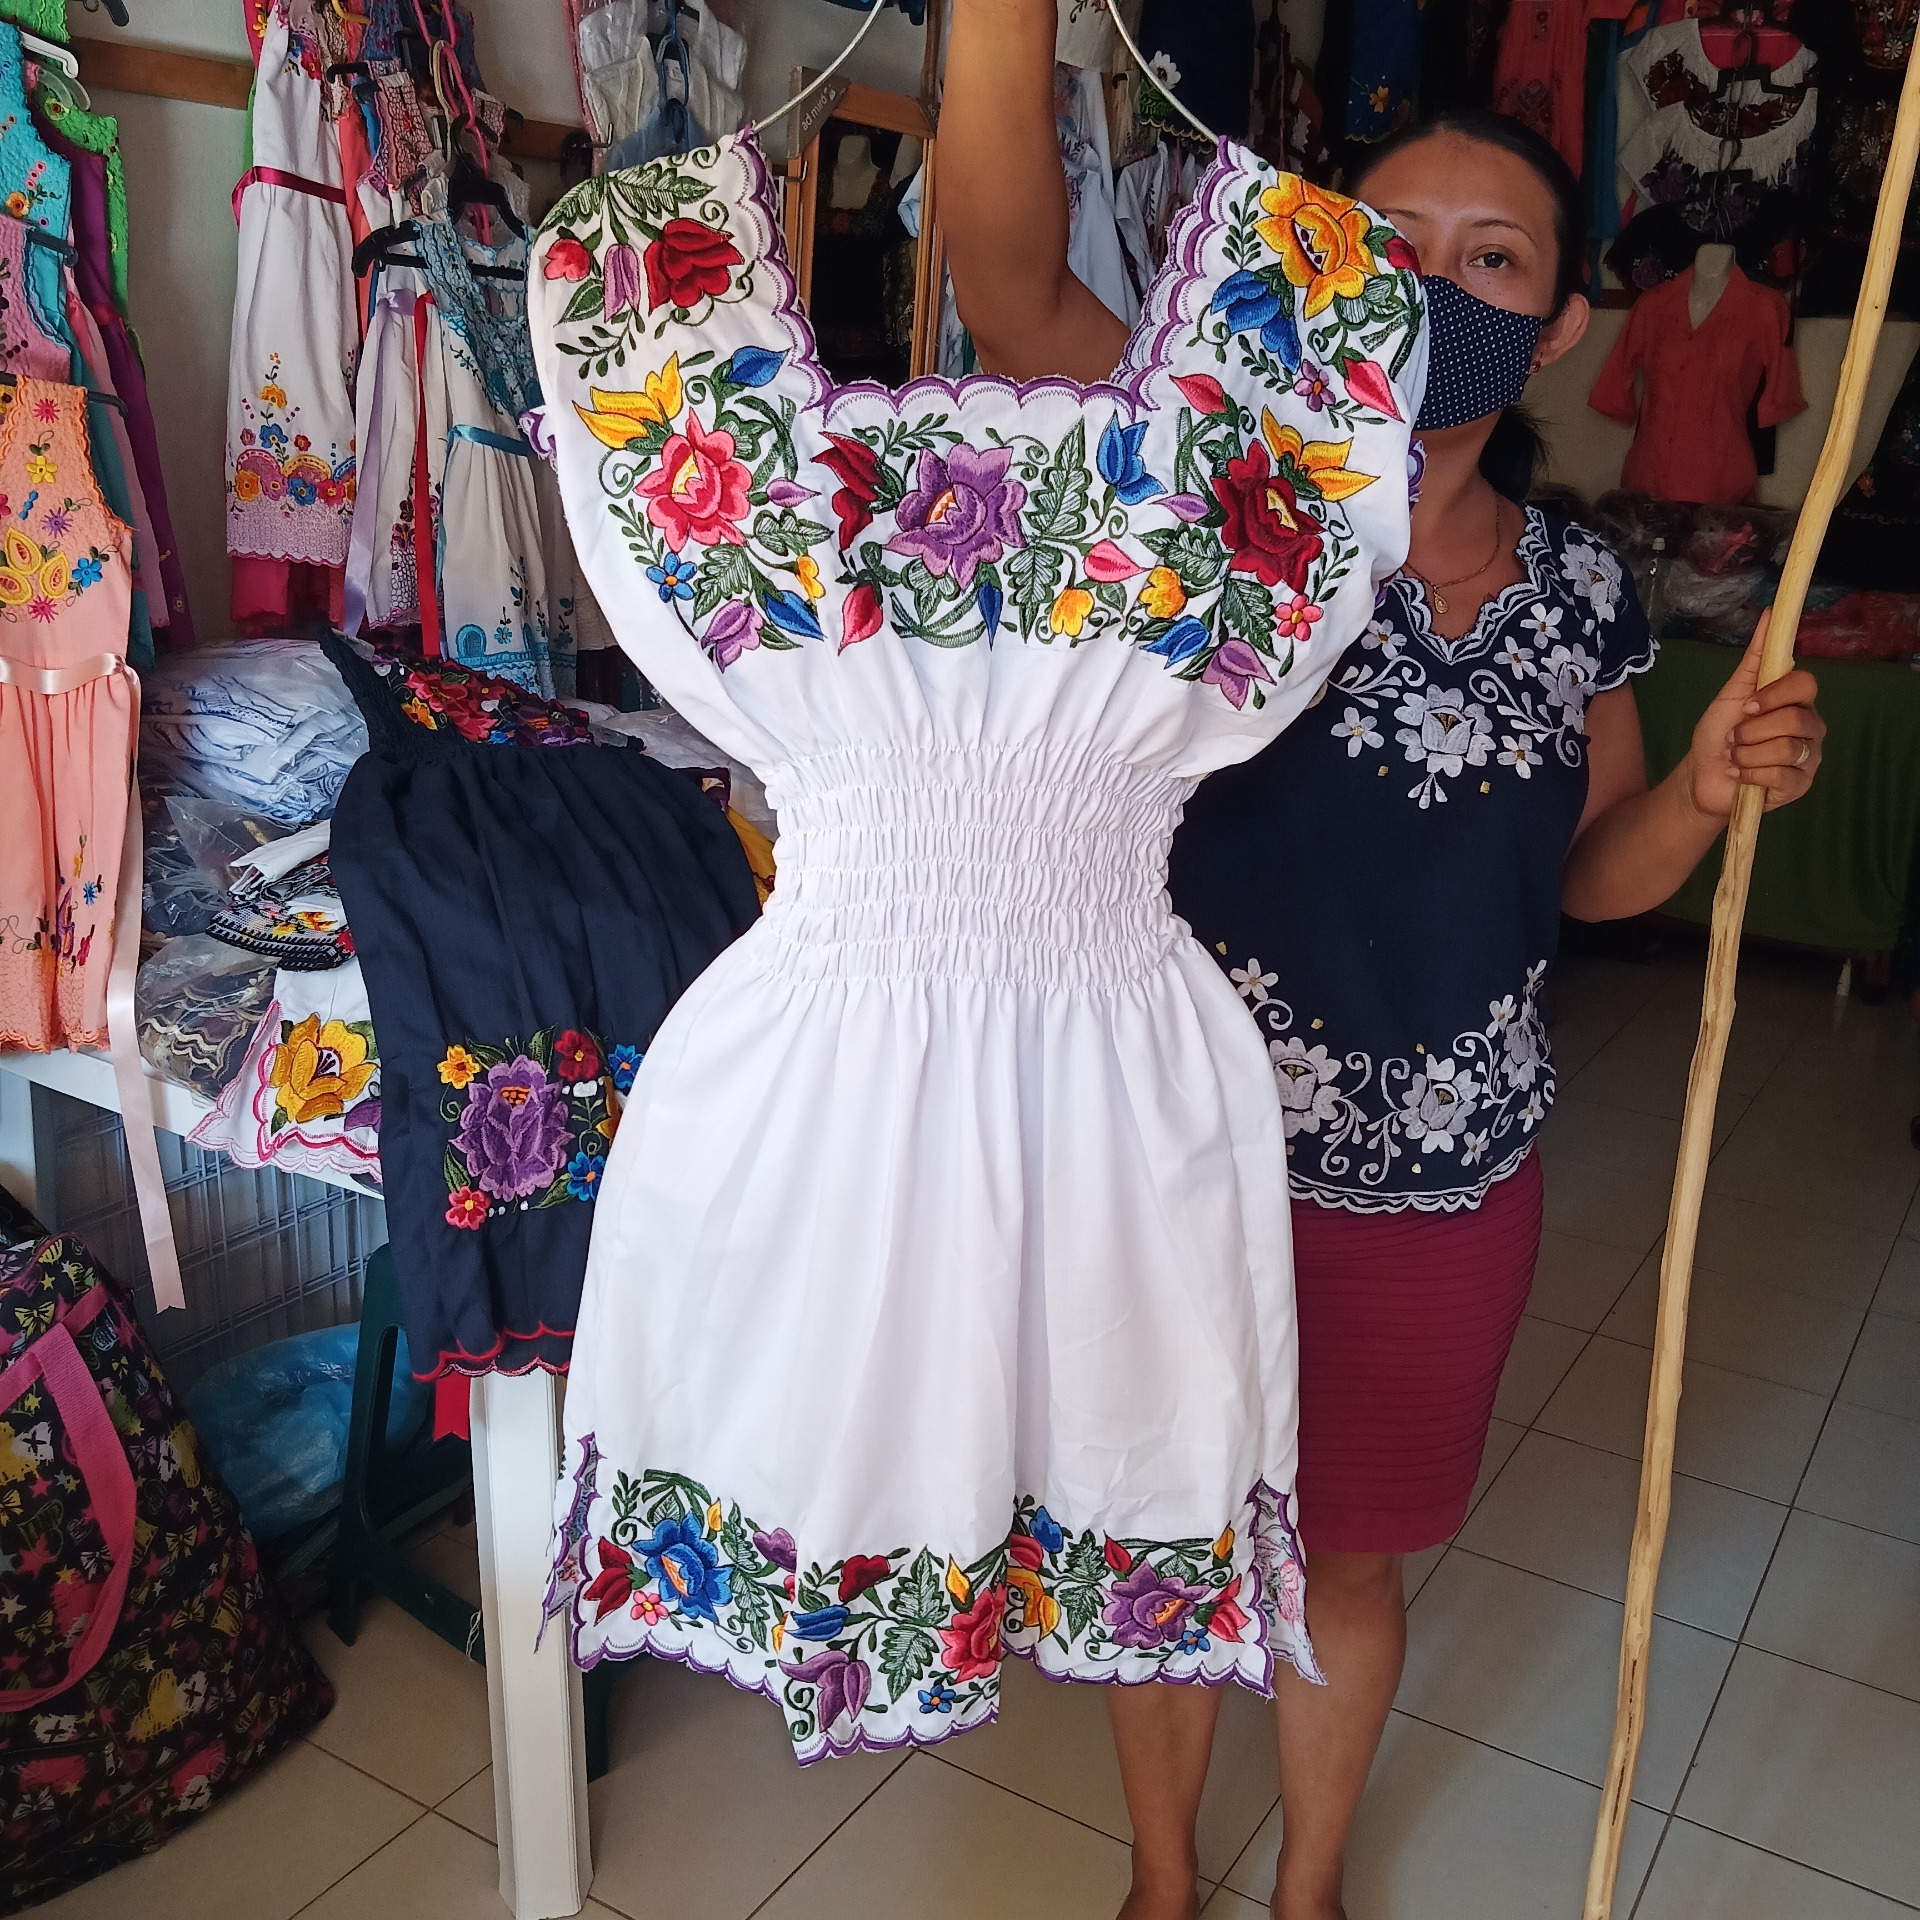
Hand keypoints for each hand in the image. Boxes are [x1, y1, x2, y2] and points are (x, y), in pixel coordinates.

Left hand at [1683, 613, 1824, 818]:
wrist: (1703, 775)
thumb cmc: (1718, 733)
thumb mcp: (1732, 692)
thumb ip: (1755, 658)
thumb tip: (1770, 614)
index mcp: (1796, 701)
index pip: (1805, 685)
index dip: (1774, 696)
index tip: (1746, 706)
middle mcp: (1810, 726)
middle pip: (1794, 720)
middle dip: (1752, 732)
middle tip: (1735, 739)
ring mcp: (1809, 756)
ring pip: (1787, 749)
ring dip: (1748, 754)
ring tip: (1736, 757)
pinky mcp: (1800, 784)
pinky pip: (1782, 775)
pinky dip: (1751, 774)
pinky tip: (1741, 774)